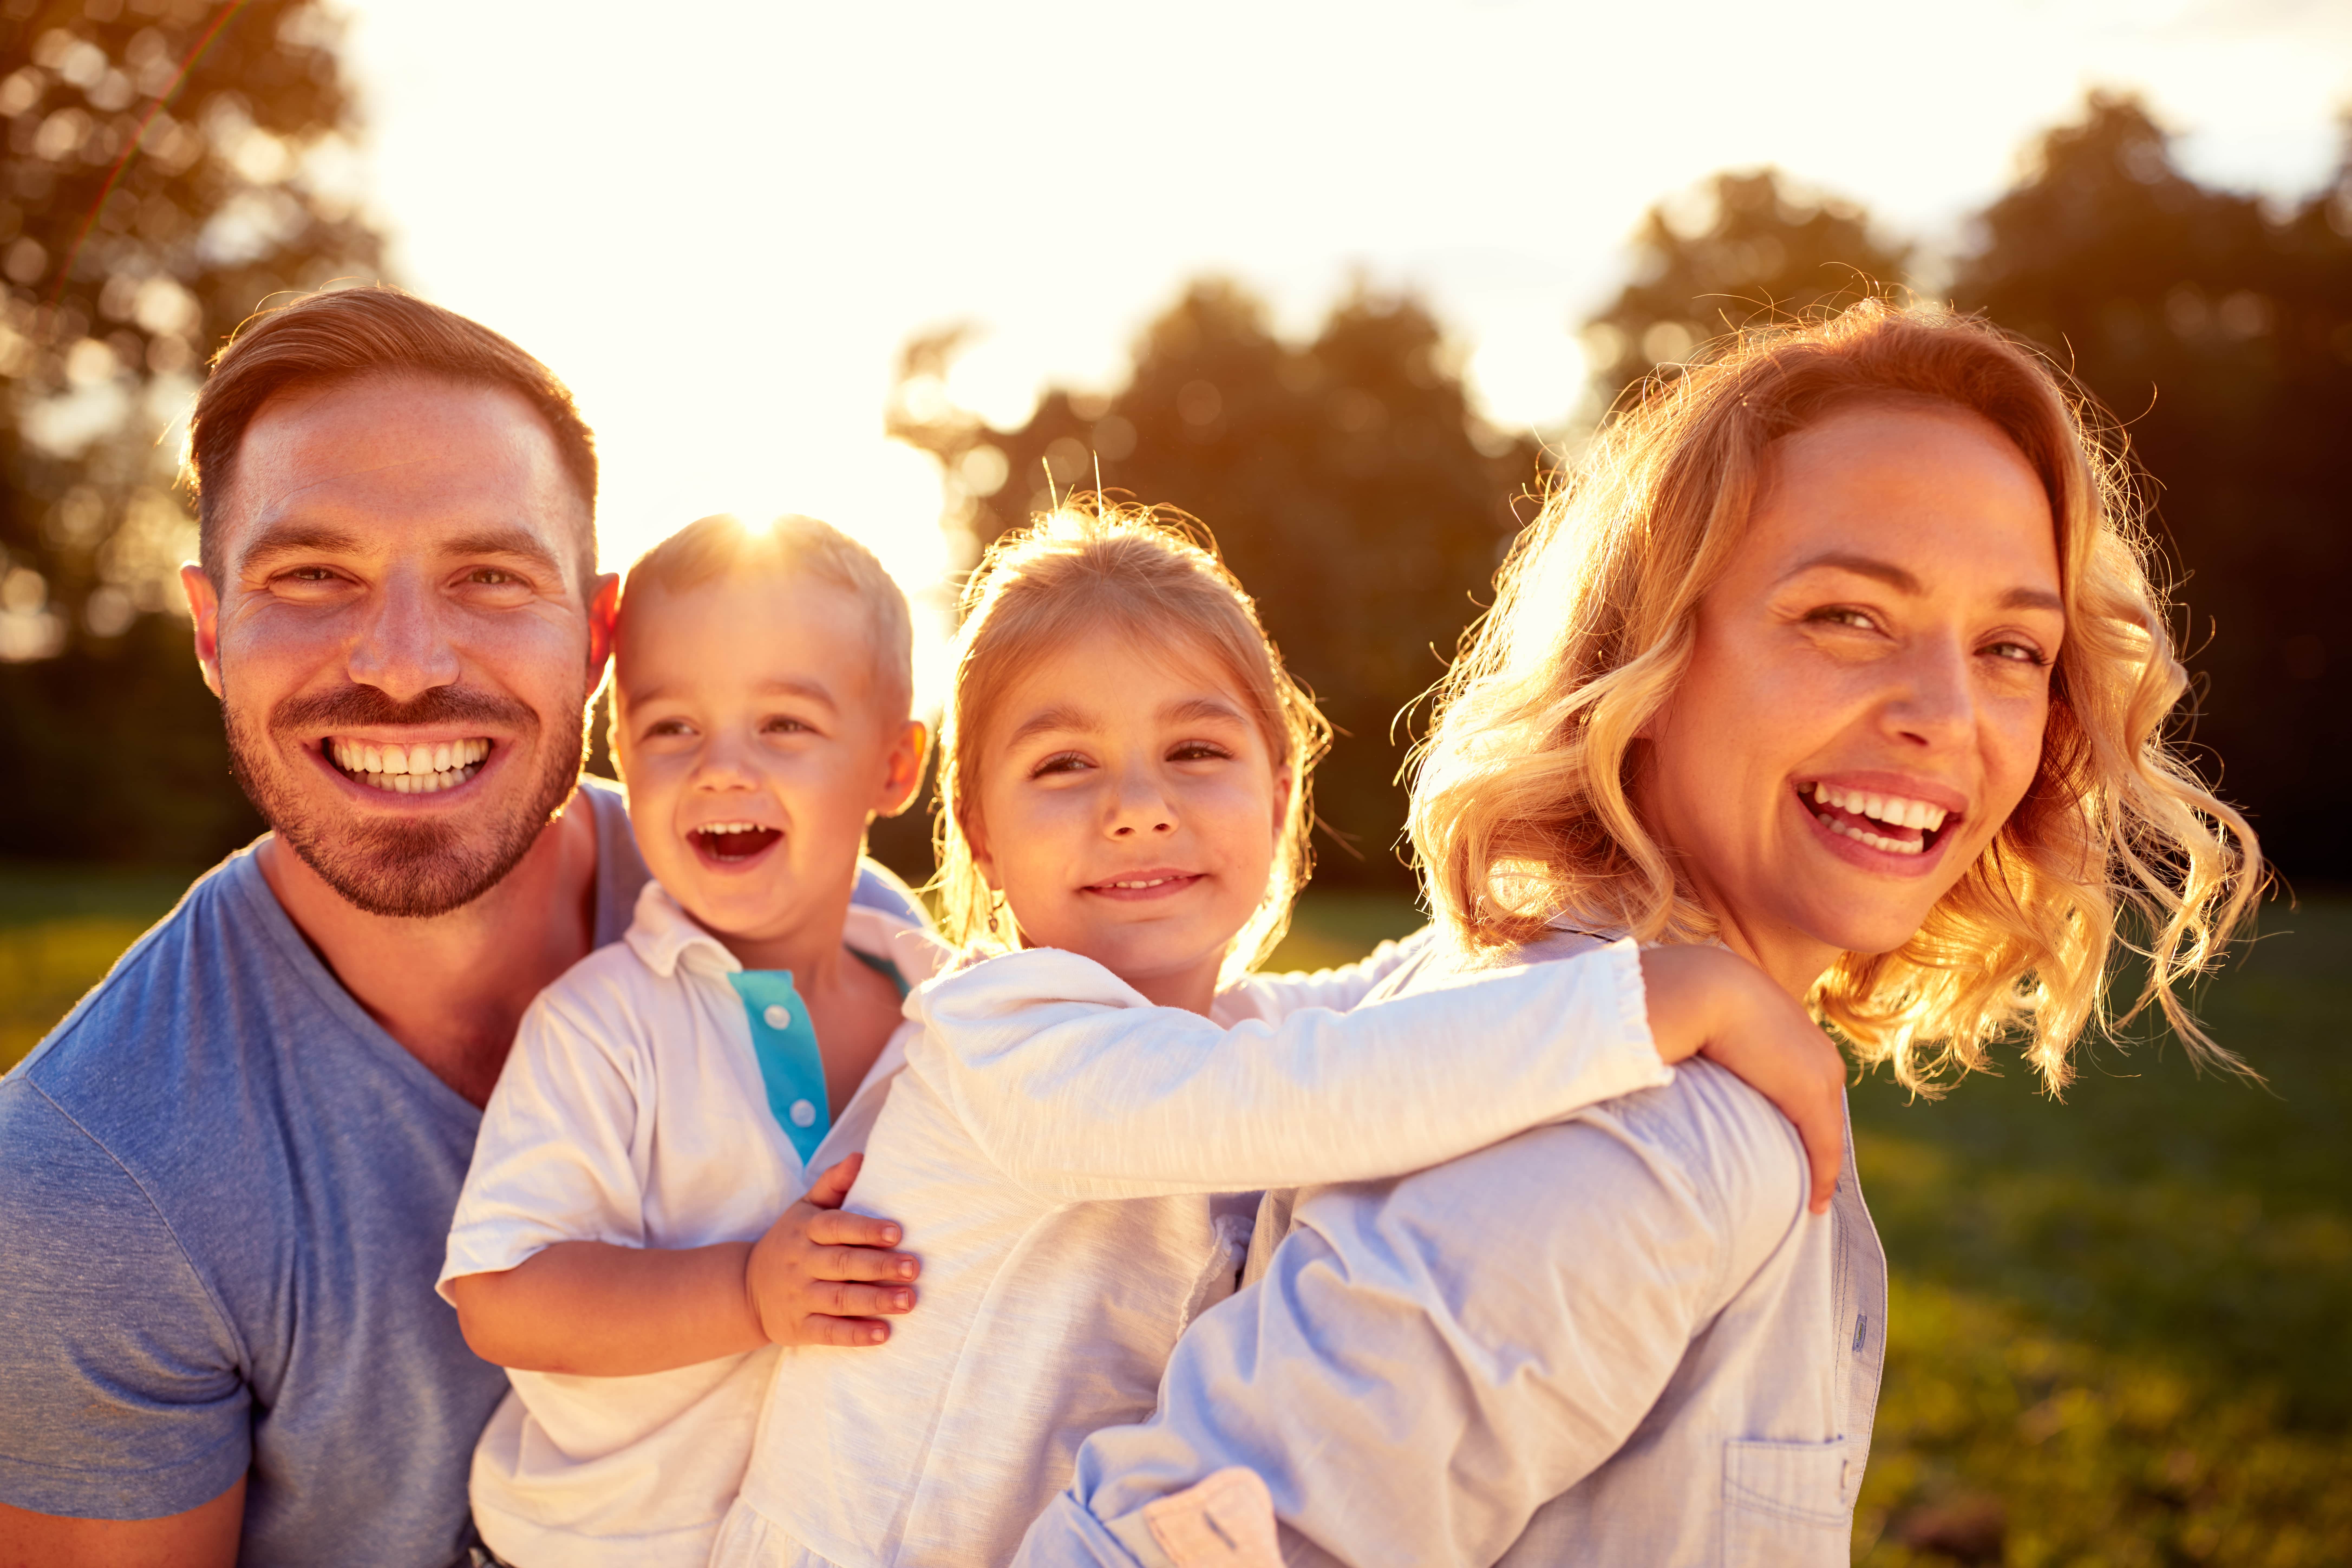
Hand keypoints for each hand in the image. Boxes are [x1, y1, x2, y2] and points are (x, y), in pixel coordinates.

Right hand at [743, 1153, 922, 1346]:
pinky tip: (883, 1333)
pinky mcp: (799, 1328)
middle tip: (914, 1268)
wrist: (746, 1289)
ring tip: (909, 1300)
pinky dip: (856, 1334)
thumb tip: (860, 1156)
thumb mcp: (804, 1209)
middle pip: (842, 1264)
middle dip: (880, 1266)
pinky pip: (829, 1332)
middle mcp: (801, 1263)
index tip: (897, 1233)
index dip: (865, 1230)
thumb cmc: (791, 1241)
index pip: (836, 1227)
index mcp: (805, 1230)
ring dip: (876, 1301)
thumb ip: (833, 1183)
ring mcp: (799, 1297)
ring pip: (840, 1300)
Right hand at [1637, 946, 1847, 1214]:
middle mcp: (1819, 1053)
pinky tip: (1815, 1204)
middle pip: (1823, 1111)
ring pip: (1826, 1133)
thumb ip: (1717, 1041)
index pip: (1805, 1083)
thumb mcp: (1714, 1021)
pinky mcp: (1812, 1097)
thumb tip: (1690, 1056)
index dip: (1798, 1117)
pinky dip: (1822, 1178)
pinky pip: (1824, 1148)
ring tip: (1808, 1198)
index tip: (1787, 1145)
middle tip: (1803, 1182)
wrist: (1703, 988)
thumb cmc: (1692, 998)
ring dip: (1819, 1167)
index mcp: (1796, 1031)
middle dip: (1816, 1146)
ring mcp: (1820, 1074)